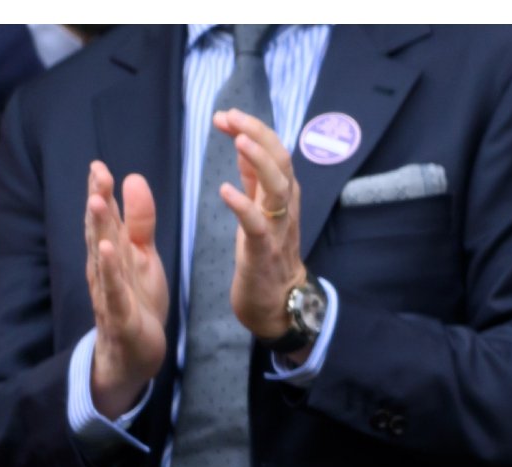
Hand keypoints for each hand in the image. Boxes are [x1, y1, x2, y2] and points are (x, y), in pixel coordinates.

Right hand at [83, 161, 168, 417]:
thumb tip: (133, 179)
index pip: (104, 218)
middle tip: (97, 172)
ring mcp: (109, 291)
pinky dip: (108, 272)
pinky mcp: (120, 315)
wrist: (135, 352)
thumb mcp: (143, 257)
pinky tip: (105, 251)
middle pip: (99, 231)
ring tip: (95, 201)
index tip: (99, 164)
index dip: (102, 192)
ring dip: (98, 229)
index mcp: (112, 252)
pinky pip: (112, 291)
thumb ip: (139, 221)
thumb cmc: (136, 299)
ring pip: (102, 257)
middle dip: (98, 201)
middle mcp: (104, 268)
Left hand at [213, 109, 310, 353]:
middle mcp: (285, 210)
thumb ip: (255, 179)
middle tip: (232, 117)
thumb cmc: (267, 257)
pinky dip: (243, 206)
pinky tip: (225, 190)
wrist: (278, 305)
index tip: (226, 115)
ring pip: (278, 189)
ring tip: (239, 141)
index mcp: (283, 197)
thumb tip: (246, 143)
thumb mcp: (262, 211)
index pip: (276, 153)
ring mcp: (277, 231)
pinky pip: (257, 226)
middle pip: (282, 164)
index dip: (254, 130)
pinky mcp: (263, 253)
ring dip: (260, 163)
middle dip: (259, 136)